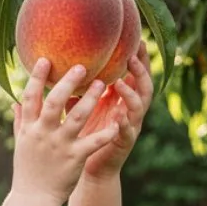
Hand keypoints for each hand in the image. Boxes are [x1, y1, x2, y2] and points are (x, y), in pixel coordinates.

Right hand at [11, 59, 119, 203]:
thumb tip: (14, 103)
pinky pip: (93, 142)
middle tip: (83, 65)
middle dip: (68, 82)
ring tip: (103, 84)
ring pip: (76, 118)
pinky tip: (117, 123)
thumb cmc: (28, 171)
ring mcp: (60, 146)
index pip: (30, 97)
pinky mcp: (75, 158)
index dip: (36, 77)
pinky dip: (105, 133)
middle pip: (54, 102)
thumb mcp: (21, 144)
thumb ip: (20, 121)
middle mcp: (44, 133)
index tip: (45, 59)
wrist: (33, 200)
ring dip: (90, 99)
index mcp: (30, 128)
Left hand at [80, 43, 152, 180]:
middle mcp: (129, 110)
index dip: (137, 56)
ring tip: (121, 82)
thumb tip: (62, 64)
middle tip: (134, 54)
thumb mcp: (82, 106)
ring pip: (139, 106)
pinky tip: (119, 116)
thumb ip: (79, 88)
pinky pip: (127, 132)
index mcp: (121, 99)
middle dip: (142, 69)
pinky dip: (124, 123)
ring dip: (132, 93)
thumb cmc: (85, 135)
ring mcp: (130, 127)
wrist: (88, 168)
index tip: (134, 37)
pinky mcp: (124, 144)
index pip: (134, 73)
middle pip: (144, 85)